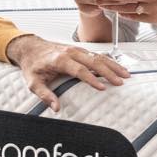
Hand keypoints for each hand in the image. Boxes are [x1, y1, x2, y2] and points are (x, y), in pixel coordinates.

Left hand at [6, 34, 130, 111]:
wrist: (30, 48)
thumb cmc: (33, 66)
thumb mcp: (33, 82)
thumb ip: (44, 94)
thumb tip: (56, 107)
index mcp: (60, 59)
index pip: (79, 69)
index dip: (91, 79)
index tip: (103, 88)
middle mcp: (71, 52)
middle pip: (94, 61)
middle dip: (109, 71)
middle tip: (121, 82)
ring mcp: (77, 50)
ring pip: (99, 56)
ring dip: (113, 65)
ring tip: (126, 75)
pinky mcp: (80, 50)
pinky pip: (98, 54)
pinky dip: (110, 61)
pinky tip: (119, 68)